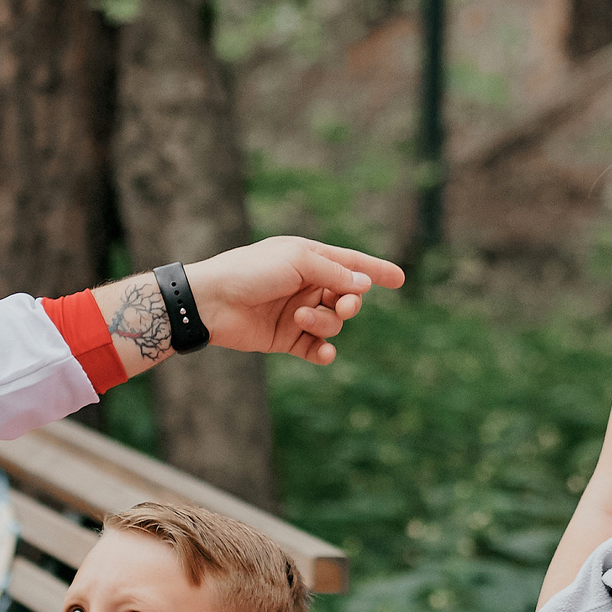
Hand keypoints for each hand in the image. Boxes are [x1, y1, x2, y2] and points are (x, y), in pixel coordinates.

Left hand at [186, 237, 403, 363]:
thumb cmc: (250, 272)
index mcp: (309, 259)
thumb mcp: (296, 261)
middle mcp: (307, 285)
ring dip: (325, 322)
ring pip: (333, 324)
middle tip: (344, 306)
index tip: (400, 279)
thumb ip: (333, 272)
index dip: (376, 271)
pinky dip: (324, 351)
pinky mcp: (287, 339)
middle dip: (351, 302)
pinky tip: (324, 353)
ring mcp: (298, 313)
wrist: (211, 302)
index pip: (351, 264)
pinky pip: (317, 348)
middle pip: (348, 297)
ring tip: (301, 318)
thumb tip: (364, 284)